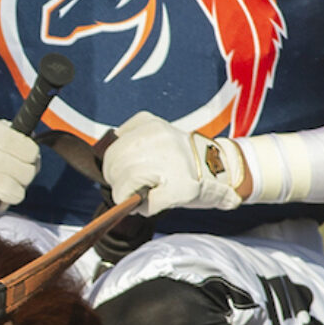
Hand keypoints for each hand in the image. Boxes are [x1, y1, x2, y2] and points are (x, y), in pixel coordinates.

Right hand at [102, 112, 245, 215]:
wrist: (210, 160)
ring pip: (112, 151)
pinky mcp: (148, 119)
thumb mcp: (175, 202)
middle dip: (118, 182)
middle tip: (130, 188)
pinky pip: (120, 133)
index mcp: (166, 169)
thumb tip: (128, 203)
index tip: (133, 201)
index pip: (123, 188)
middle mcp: (158, 147)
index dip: (124, 197)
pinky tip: (132, 153)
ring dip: (115, 166)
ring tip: (129, 173)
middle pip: (113, 168)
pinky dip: (120, 144)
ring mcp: (152, 129)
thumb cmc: (193, 184)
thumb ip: (148, 205)